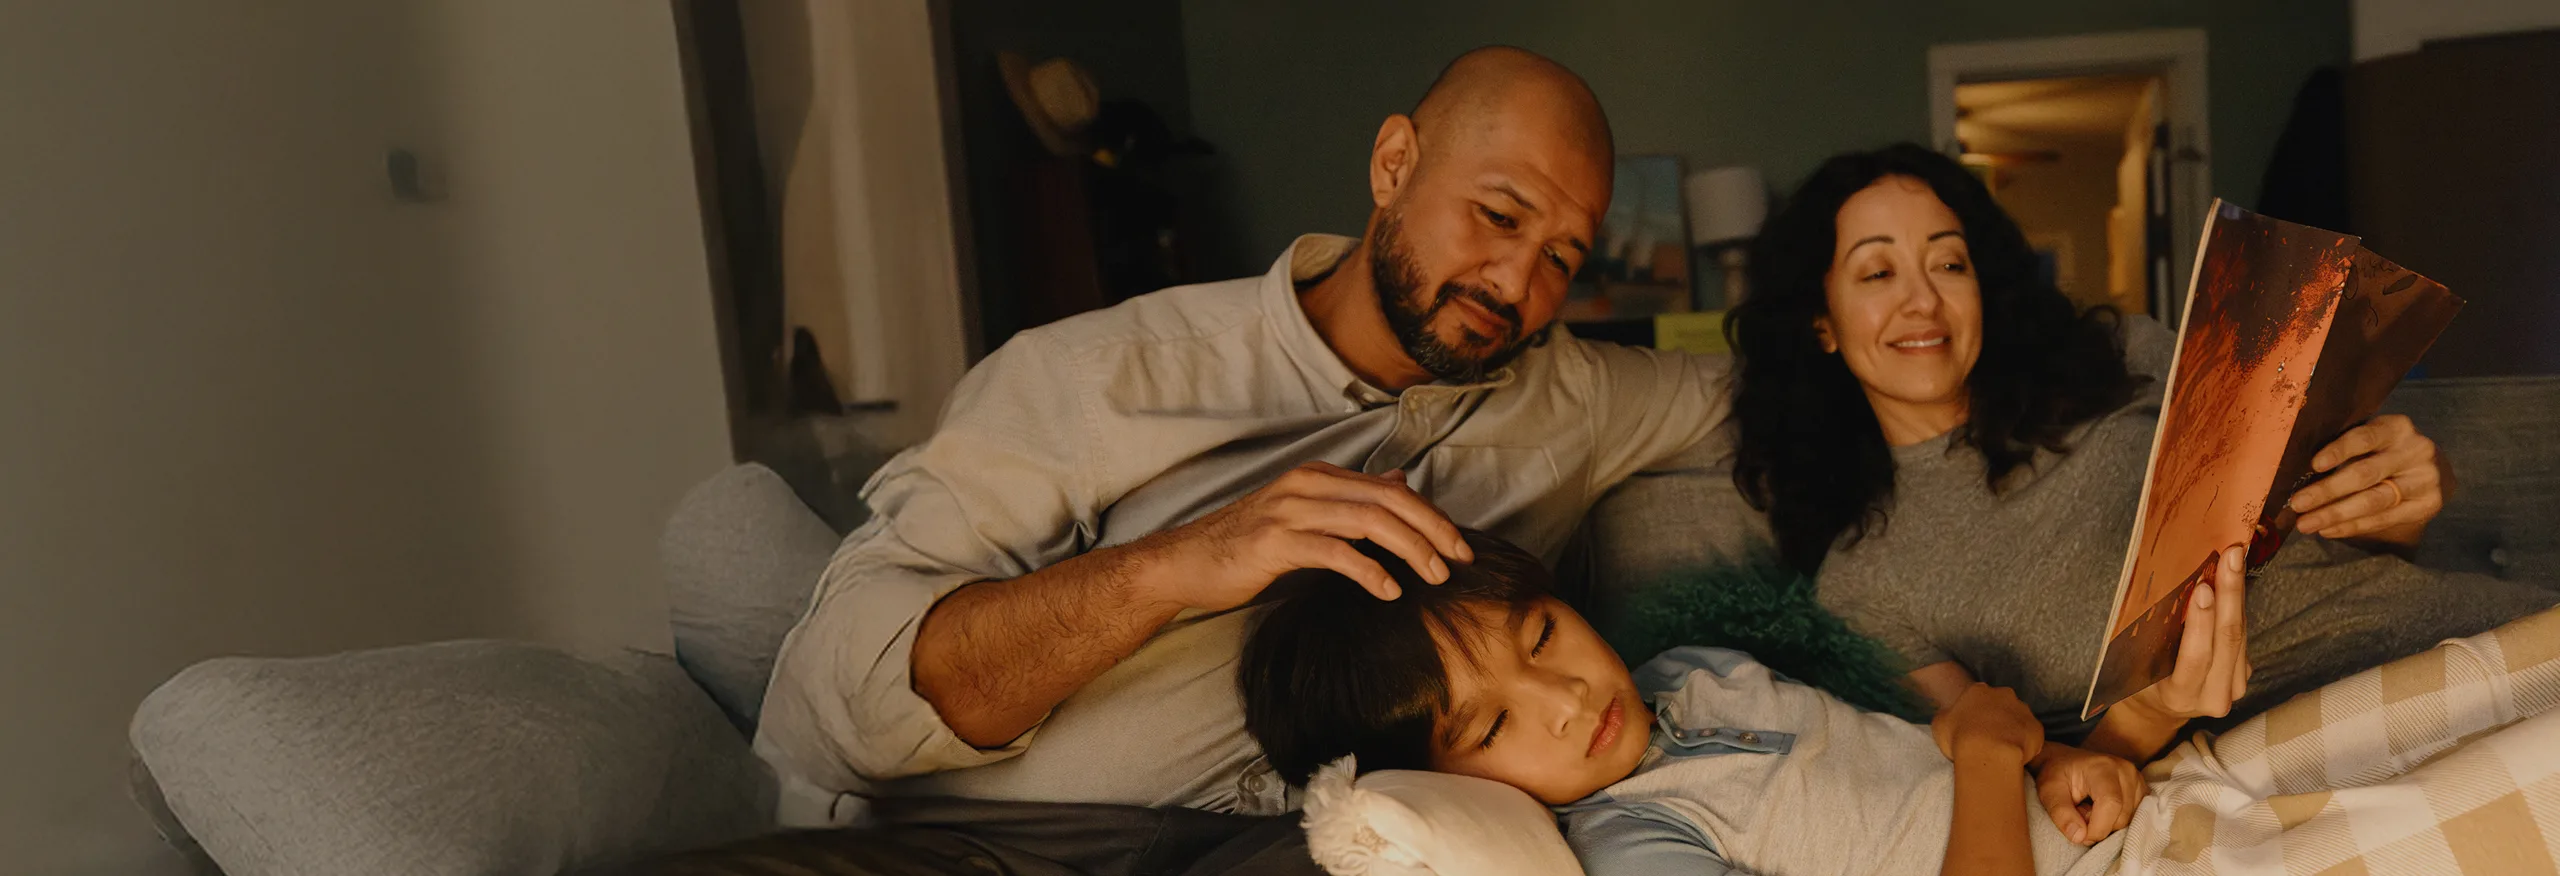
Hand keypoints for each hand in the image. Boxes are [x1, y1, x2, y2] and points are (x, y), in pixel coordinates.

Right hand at [1137, 461, 1471, 611]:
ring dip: (1410, 549)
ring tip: (1434, 576)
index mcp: (1318, 477)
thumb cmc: (1246, 544)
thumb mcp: (1303, 513)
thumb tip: (1398, 480)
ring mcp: (1290, 511)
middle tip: (1459, 561)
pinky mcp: (1275, 542)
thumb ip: (1351, 497)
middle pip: (1388, 500)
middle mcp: (1307, 485)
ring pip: (1368, 522)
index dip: (1431, 515)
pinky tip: (1389, 590)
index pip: (1391, 488)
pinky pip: (1334, 552)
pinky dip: (1369, 570)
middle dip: (1432, 530)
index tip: (1459, 544)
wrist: (1186, 562)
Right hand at [1933, 683, 2043, 766]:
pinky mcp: (2036, 727)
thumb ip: (1946, 716)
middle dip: (1997, 718)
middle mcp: (2003, 694)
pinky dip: (2026, 743)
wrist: (1989, 753)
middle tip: (1988, 738)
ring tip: (2002, 750)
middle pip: (2001, 704)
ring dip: (2012, 730)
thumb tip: (1950, 716)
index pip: (1979, 697)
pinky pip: (2031, 735)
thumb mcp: (1939, 724)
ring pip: (2018, 719)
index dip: (1976, 713)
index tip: (1972, 728)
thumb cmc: (1960, 738)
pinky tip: (2015, 755)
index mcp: (1979, 691)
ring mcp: (2023, 710)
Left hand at [2030, 743, 2145, 844]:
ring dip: (2108, 824)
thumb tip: (2080, 837)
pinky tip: (2103, 810)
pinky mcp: (2142, 789)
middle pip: (2121, 817)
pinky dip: (2117, 820)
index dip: (2097, 828)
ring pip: (2130, 820)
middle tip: (2080, 814)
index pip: (2111, 804)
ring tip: (2090, 809)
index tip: (2079, 834)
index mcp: (2102, 767)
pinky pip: (2135, 817)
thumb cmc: (2056, 775)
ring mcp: (2137, 779)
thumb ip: (2061, 814)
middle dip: (2099, 826)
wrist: (2065, 762)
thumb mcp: (2048, 792)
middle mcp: (2126, 770)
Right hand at [2124, 545, 2250, 722]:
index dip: (2201, 622)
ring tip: (2234, 561)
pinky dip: (2237, 607)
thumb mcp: (2139, 667)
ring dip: (2238, 595)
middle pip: (2228, 640)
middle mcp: (2214, 697)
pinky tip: (2233, 581)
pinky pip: (2244, 638)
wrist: (2159, 712)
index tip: (2202, 587)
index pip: (2197, 656)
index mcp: (2181, 696)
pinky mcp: (2243, 676)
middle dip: (2230, 595)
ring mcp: (2234, 688)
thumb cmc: (2140, 684)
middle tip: (2230, 559)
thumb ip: (2156, 641)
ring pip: (2240, 636)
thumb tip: (2173, 593)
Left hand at [2289, 414, 2446, 539]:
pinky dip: (2352, 526)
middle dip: (2327, 491)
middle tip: (2297, 503)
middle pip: (2366, 474)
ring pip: (2374, 501)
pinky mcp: (2428, 505)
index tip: (2314, 465)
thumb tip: (2294, 471)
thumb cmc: (2384, 451)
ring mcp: (2425, 479)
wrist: (2431, 469)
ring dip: (2335, 514)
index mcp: (2397, 427)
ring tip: (2306, 523)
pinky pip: (2384, 519)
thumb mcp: (2371, 439)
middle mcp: (2416, 451)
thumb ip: (2343, 448)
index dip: (2339, 451)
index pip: (2364, 438)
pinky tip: (2328, 530)